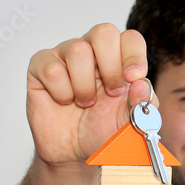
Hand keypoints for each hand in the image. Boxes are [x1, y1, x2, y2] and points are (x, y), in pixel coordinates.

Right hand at [26, 23, 156, 165]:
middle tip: (111, 92)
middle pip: (104, 32)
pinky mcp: (41, 67)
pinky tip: (64, 101)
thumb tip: (142, 85)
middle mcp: (93, 52)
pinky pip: (51, 69)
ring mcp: (65, 56)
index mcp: (119, 60)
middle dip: (111, 67)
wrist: (75, 152)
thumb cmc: (103, 131)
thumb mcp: (131, 122)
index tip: (133, 77)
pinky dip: (62, 92)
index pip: (130, 38)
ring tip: (85, 103)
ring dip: (85, 86)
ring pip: (77, 50)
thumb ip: (143, 105)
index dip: (134, 54)